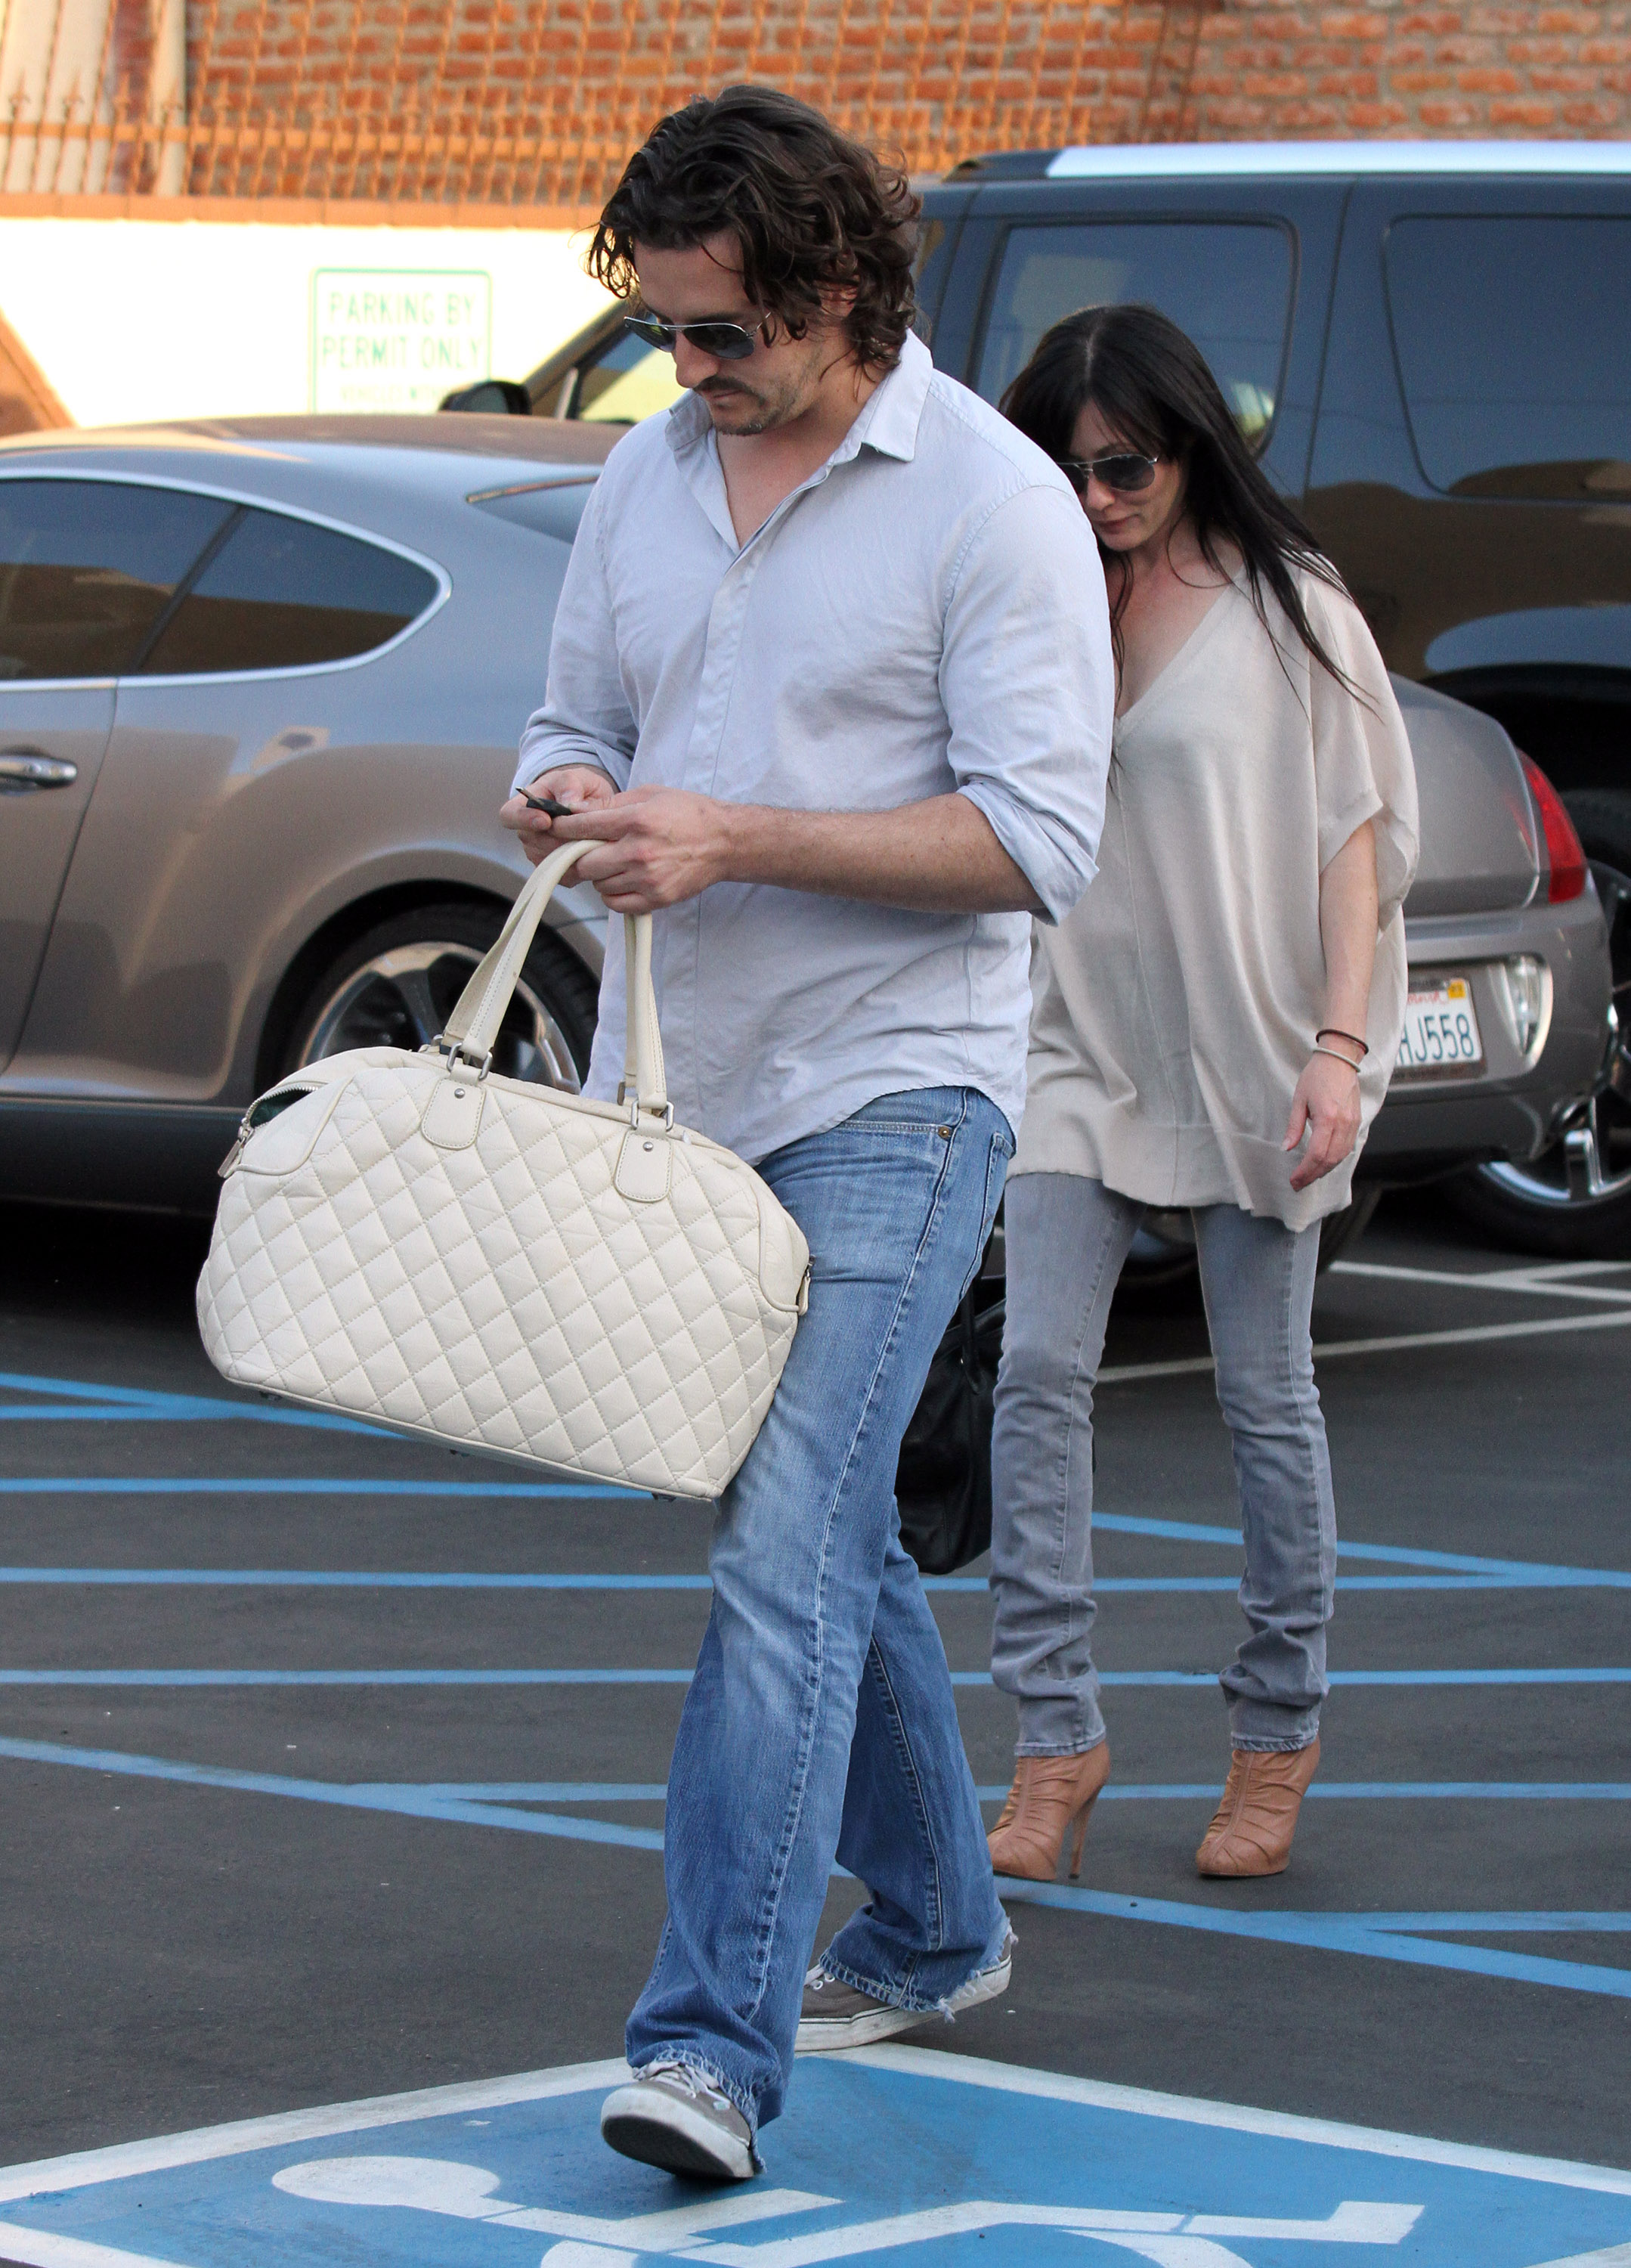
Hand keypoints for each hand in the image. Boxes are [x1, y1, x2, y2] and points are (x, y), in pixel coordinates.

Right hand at [499, 764, 617, 867]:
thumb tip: (568, 802)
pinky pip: (567, 873)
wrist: (589, 807)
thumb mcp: (575, 778)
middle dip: (561, 837)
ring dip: (574, 850)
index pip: (509, 816)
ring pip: (553, 859)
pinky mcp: (556, 872)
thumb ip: (569, 785)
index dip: (523, 820)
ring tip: (595, 836)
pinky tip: (596, 850)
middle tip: (586, 829)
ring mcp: (539, 855)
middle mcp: (527, 834)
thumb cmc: (575, 789)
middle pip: (534, 841)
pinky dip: (583, 863)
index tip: (546, 820)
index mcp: (522, 806)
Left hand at [550, 786, 735, 912]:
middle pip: (585, 862)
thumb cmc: (687, 814)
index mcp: (637, 820)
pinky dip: (612, 894)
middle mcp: (640, 851)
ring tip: (614, 863)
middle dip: (581, 855)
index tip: (555, 828)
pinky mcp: (657, 898)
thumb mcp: (649, 795)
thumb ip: (611, 804)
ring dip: (599, 875)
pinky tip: (622, 880)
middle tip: (589, 849)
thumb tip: (575, 811)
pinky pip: (616, 903)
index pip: (584, 827)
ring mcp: (648, 878)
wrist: (724, 842)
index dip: (563, 828)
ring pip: (599, 884)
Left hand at [1283, 1051, 1362, 1190]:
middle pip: (1330, 1160)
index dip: (1305, 1171)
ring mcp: (1353, 1123)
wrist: (1340, 1059)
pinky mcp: (1357, 1121)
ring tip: (1310, 1176)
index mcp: (1327, 1117)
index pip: (1316, 1154)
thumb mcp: (1299, 1099)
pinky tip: (1324, 1163)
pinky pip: (1348, 1147)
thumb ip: (1294, 1126)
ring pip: (1341, 1156)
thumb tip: (1286, 1148)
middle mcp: (1343, 1123)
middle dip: (1313, 1175)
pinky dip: (1336, 1159)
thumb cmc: (1317, 1075)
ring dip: (1325, 1170)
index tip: (1294, 1180)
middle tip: (1299, 1184)